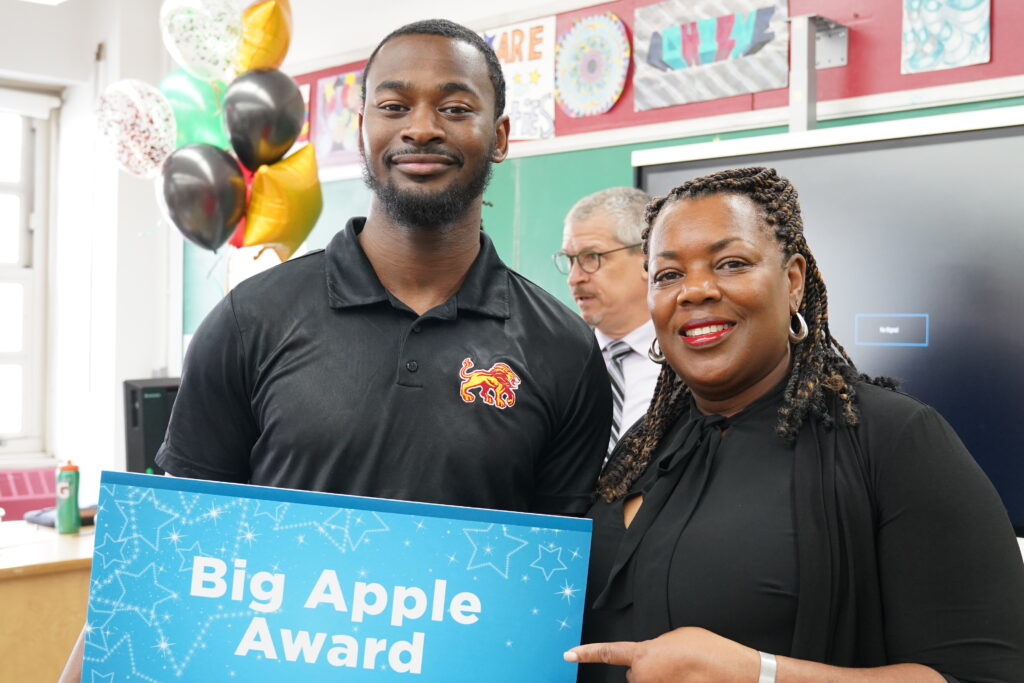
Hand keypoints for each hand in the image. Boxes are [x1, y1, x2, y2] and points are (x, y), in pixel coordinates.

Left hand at [564, 627, 759, 682]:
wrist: (732, 672)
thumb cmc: (708, 651)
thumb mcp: (677, 636)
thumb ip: (656, 645)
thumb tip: (652, 654)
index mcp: (643, 654)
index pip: (608, 653)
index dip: (586, 654)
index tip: (568, 655)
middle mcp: (643, 676)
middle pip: (634, 674)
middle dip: (648, 669)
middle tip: (674, 663)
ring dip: (660, 679)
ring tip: (684, 673)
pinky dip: (670, 682)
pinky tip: (685, 679)